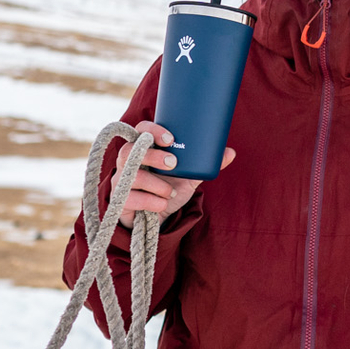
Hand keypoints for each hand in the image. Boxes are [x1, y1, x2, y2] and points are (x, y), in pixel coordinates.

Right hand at [114, 121, 233, 225]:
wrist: (157, 219)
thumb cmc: (168, 190)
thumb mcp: (188, 178)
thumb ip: (204, 164)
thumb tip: (231, 152)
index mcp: (144, 150)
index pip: (141, 130)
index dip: (152, 130)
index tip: (171, 138)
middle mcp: (128, 162)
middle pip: (130, 150)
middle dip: (154, 156)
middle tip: (174, 164)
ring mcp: (120, 181)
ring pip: (133, 175)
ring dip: (157, 184)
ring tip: (170, 192)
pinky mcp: (119, 200)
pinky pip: (131, 197)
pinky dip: (151, 201)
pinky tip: (162, 204)